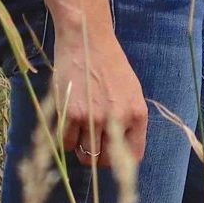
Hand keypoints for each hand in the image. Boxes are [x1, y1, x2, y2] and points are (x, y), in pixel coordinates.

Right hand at [52, 29, 148, 168]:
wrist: (87, 41)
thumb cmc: (111, 65)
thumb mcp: (131, 92)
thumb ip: (129, 120)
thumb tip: (122, 150)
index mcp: (138, 114)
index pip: (133, 156)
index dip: (121, 161)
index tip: (112, 157)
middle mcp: (118, 119)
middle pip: (106, 161)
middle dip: (99, 160)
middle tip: (92, 148)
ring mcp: (93, 118)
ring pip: (85, 155)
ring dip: (81, 149)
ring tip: (80, 133)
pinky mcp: (70, 114)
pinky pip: (66, 143)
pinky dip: (65, 139)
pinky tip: (68, 124)